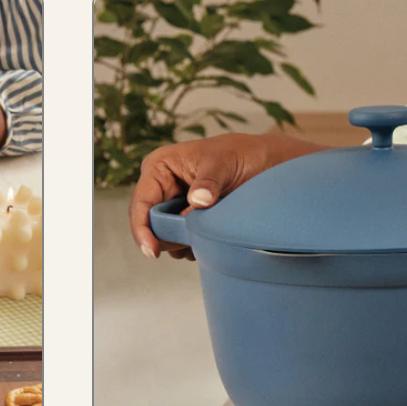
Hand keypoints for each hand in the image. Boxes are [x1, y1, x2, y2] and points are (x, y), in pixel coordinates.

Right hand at [129, 132, 321, 259]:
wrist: (266, 163)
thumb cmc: (242, 154)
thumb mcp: (224, 163)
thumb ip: (209, 183)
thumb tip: (197, 201)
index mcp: (160, 167)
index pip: (141, 203)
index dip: (142, 229)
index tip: (153, 251)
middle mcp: (161, 186)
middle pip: (149, 224)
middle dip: (167, 238)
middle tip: (191, 243)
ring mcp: (173, 204)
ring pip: (165, 236)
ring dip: (183, 242)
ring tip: (208, 233)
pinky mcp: (186, 218)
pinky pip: (181, 240)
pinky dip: (194, 244)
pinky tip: (211, 235)